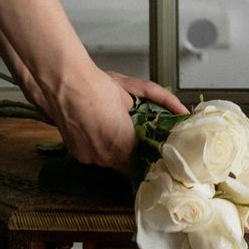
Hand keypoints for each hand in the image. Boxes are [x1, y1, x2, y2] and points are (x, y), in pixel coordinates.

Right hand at [45, 66, 186, 170]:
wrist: (64, 83)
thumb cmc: (98, 85)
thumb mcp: (135, 90)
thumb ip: (163, 101)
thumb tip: (183, 110)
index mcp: (124, 142)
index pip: (146, 161)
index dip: (153, 155)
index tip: (158, 149)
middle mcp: (107, 155)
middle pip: (129, 164)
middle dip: (136, 153)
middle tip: (140, 138)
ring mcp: (90, 157)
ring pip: (112, 162)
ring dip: (118, 152)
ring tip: (118, 131)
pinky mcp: (77, 154)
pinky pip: (96, 157)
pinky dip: (101, 148)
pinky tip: (101, 132)